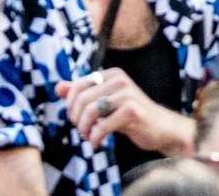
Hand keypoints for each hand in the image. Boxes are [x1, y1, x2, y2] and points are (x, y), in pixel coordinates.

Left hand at [58, 68, 193, 156]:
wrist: (160, 128)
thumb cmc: (130, 116)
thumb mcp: (105, 103)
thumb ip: (82, 94)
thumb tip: (58, 87)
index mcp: (111, 74)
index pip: (77, 86)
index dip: (70, 106)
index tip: (76, 120)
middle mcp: (119, 80)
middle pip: (82, 99)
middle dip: (77, 120)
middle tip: (83, 131)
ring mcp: (127, 94)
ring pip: (91, 111)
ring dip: (85, 129)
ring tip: (88, 137)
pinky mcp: (133, 111)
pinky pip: (104, 125)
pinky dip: (95, 138)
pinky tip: (97, 144)